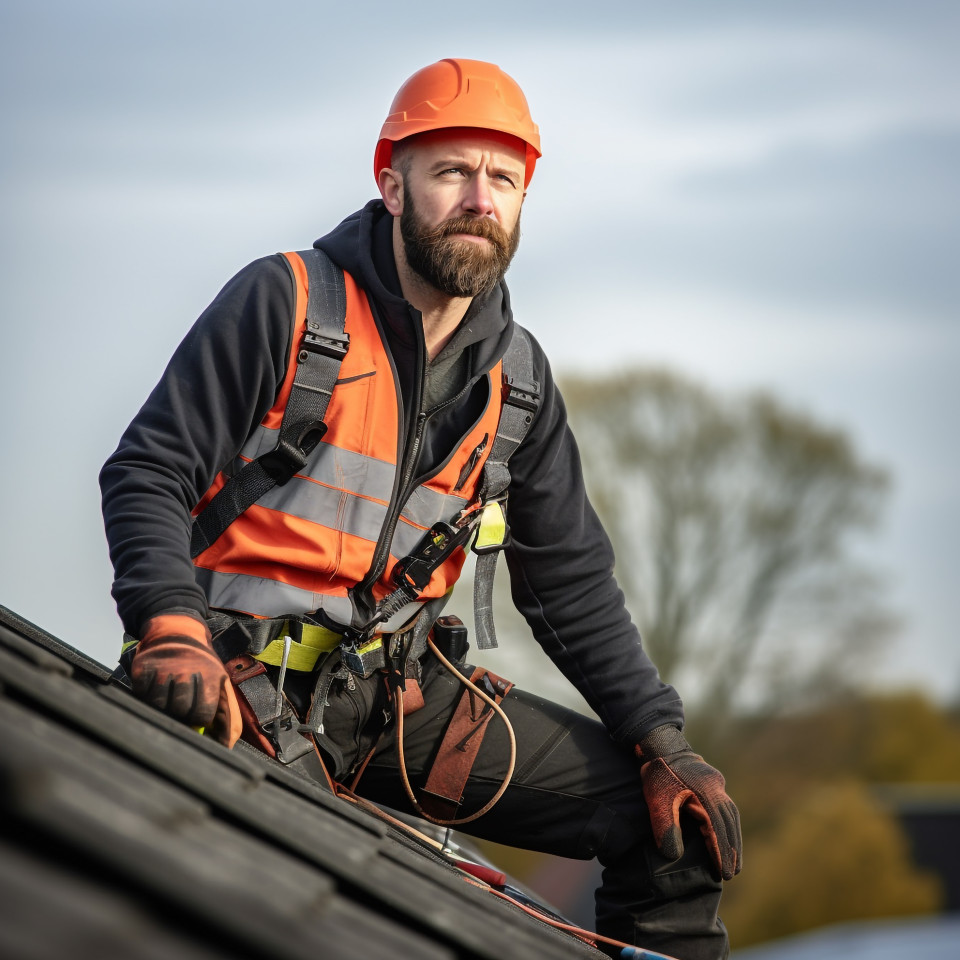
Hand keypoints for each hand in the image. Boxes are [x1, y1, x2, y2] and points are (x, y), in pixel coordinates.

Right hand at [130, 615, 241, 746]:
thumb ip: (226, 713)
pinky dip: (144, 695)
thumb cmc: (202, 664)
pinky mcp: (144, 666)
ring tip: (166, 698)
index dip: (197, 720)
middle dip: (179, 714)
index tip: (194, 718)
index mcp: (211, 676)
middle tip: (178, 708)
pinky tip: (152, 688)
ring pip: (158, 704)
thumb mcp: (220, 681)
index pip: (203, 713)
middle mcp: (187, 671)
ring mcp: (164, 668)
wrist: (179, 631)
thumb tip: (226, 744)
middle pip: (180, 709)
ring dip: (160, 707)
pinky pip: (141, 693)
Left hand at [636, 724, 741, 879]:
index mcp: (705, 795)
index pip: (717, 830)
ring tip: (734, 861)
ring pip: (731, 815)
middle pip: (729, 824)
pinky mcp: (713, 782)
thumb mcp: (657, 802)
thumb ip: (666, 828)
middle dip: (732, 849)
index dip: (721, 852)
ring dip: (733, 838)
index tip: (725, 873)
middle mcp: (716, 790)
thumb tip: (674, 856)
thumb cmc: (657, 775)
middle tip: (733, 873)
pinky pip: (726, 807)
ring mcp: (717, 784)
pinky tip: (726, 835)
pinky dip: (728, 824)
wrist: (659, 745)